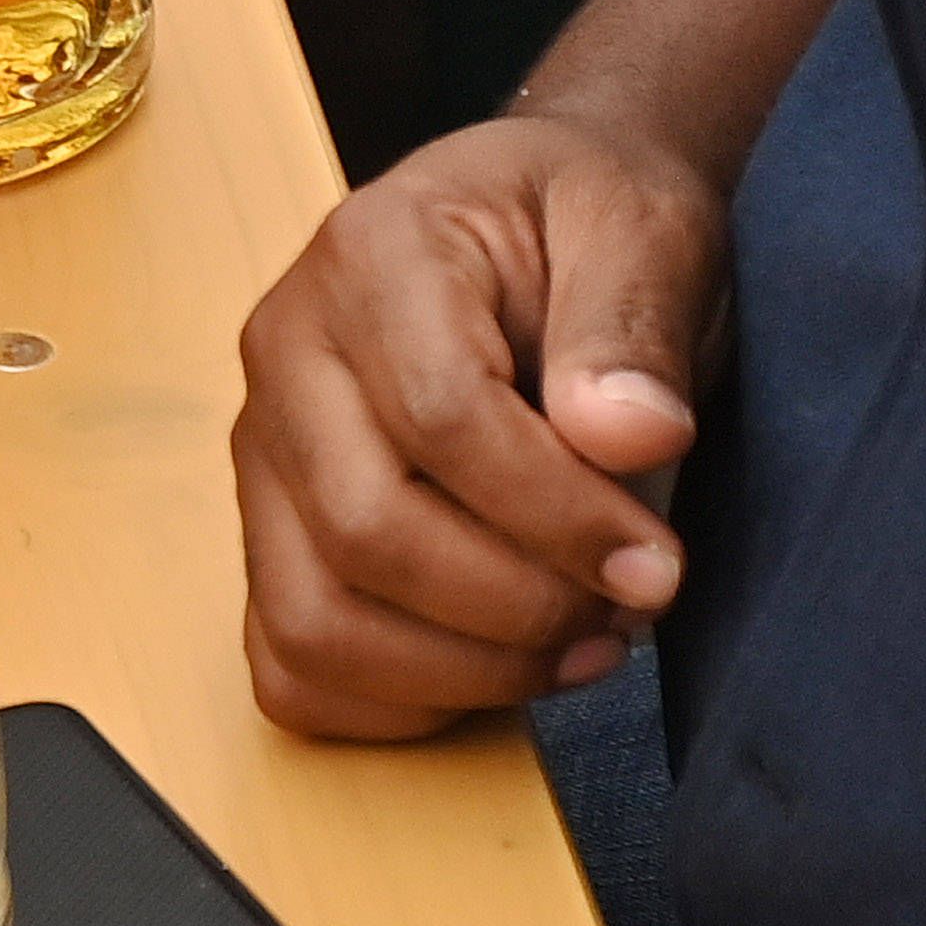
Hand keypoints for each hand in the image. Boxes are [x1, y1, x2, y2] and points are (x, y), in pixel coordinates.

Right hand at [232, 113, 717, 737]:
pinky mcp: (270, 527)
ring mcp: (266, 449)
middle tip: (629, 606)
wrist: (543, 224)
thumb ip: (634, 326)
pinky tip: (498, 666)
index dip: (558, 514)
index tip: (658, 559)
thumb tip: (629, 435)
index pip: (439, 417)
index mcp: (370, 255)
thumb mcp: (645, 233)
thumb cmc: (590, 226)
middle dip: (519, 605)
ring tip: (578, 647)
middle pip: (366, 531)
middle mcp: (286, 350)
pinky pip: (291, 664)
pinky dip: (396, 702)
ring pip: (314, 620)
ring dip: (464, 670)